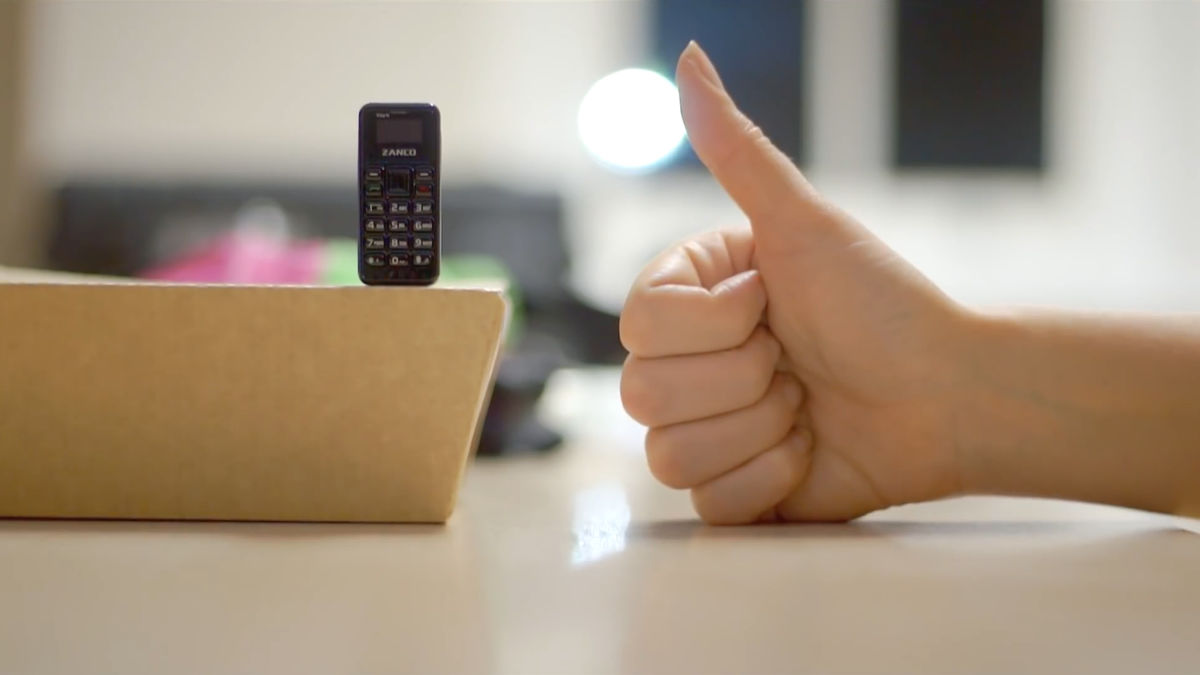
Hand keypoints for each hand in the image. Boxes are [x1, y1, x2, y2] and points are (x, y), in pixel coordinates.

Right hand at [620, 43, 972, 523]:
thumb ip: (737, 149)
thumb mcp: (805, 224)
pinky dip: (770, 480)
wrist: (950, 395)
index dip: (712, 324)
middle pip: (644, 394)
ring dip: (759, 430)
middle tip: (796, 361)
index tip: (772, 303)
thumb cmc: (884, 304)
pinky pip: (709, 503)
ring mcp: (706, 430)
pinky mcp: (732, 491)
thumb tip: (690, 57)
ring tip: (806, 407)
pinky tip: (808, 453)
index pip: (637, 324)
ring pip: (669, 454)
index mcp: (691, 301)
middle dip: (743, 378)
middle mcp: (688, 365)